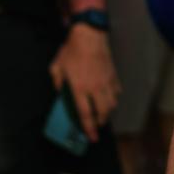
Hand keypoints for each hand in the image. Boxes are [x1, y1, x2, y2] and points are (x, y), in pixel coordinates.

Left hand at [49, 23, 119, 140]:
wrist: (89, 35)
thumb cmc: (71, 50)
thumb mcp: (56, 66)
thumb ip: (56, 81)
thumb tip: (59, 91)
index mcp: (79, 88)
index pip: (85, 114)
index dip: (88, 128)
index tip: (91, 138)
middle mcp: (94, 88)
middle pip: (102, 112)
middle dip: (100, 123)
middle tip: (96, 126)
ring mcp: (105, 82)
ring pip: (112, 104)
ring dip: (107, 112)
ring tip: (102, 114)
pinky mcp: (113, 75)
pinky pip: (116, 92)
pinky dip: (114, 98)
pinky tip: (109, 97)